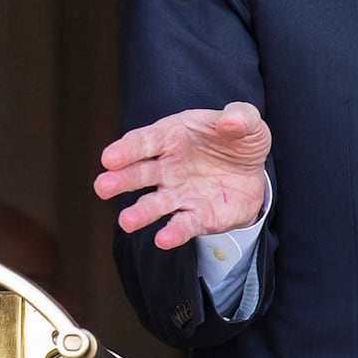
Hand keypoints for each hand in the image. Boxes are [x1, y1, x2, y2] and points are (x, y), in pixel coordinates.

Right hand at [98, 103, 272, 251]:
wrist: (254, 172)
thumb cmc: (239, 140)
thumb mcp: (248, 123)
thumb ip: (240, 117)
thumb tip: (230, 122)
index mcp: (172, 136)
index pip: (143, 142)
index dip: (126, 150)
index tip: (110, 158)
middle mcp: (167, 167)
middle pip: (139, 173)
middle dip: (120, 180)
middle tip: (103, 187)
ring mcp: (179, 193)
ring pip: (154, 203)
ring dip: (140, 212)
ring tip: (126, 221)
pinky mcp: (196, 216)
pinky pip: (182, 225)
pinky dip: (173, 233)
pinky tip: (163, 239)